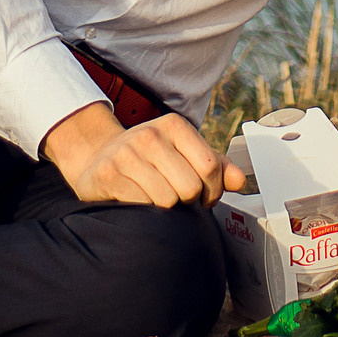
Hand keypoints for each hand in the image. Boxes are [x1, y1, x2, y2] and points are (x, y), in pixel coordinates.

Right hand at [45, 104, 244, 207]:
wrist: (97, 156)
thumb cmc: (150, 159)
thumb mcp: (183, 153)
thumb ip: (215, 166)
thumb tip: (239, 181)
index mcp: (174, 126)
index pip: (209, 167)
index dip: (212, 191)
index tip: (204, 197)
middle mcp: (150, 135)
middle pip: (189, 187)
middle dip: (187, 202)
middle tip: (177, 198)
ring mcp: (126, 153)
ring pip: (166, 200)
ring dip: (165, 208)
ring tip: (156, 198)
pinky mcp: (108, 174)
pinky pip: (141, 205)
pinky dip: (144, 210)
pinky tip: (137, 201)